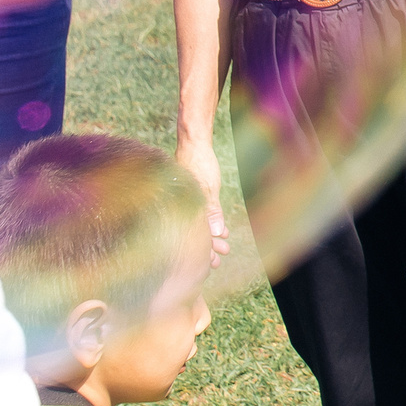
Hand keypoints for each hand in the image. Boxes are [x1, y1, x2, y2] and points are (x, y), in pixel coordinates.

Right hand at [175, 139, 230, 264]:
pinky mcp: (193, 196)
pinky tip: (221, 232)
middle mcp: (181, 206)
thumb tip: (217, 234)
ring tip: (223, 249)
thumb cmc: (199, 164)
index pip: (192, 235)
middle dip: (206, 248)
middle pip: (194, 233)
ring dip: (210, 237)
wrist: (194, 144)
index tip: (212, 262)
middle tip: (218, 261)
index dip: (202, 250)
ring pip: (198, 226)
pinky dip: (210, 224)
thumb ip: (212, 211)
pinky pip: (200, 215)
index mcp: (181, 207)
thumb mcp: (208, 188)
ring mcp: (187, 202)